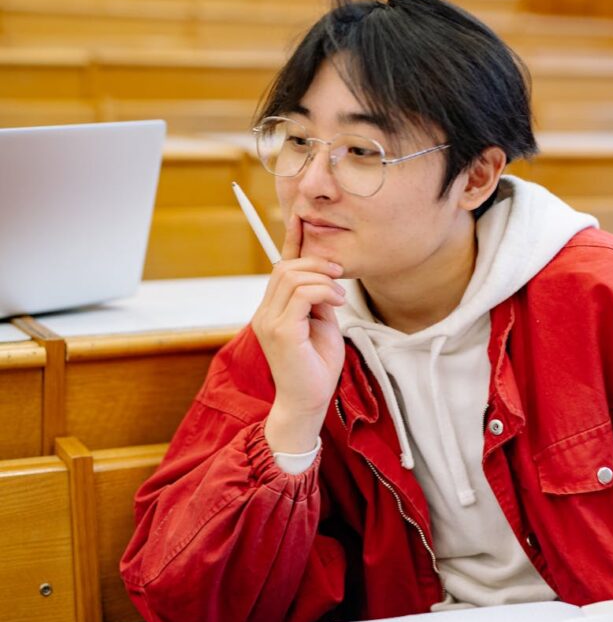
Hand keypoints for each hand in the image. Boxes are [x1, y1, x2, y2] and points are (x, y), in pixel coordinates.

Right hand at [252, 215, 345, 453]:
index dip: (290, 240)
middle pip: (284, 267)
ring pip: (291, 276)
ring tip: (339, 296)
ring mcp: (268, 321)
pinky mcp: (280, 331)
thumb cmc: (316, 368)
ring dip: (322, 279)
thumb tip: (325, 277)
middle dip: (316, 263)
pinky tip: (336, 304)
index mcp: (272, 310)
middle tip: (339, 277)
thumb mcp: (320, 324)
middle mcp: (264, 313)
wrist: (308, 402)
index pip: (278, 267)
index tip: (302, 219)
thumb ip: (317, 300)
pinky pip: (301, 293)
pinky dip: (323, 291)